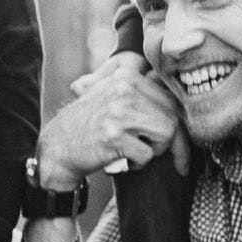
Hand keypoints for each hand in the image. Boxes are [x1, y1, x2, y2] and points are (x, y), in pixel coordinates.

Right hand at [72, 52, 190, 176]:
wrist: (57, 148)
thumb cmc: (89, 126)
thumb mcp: (111, 97)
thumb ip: (142, 92)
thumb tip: (183, 102)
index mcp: (126, 77)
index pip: (170, 97)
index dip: (182, 122)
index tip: (184, 140)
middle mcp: (123, 90)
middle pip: (173, 116)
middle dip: (177, 143)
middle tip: (178, 161)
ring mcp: (118, 112)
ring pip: (165, 133)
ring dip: (155, 151)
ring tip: (136, 153)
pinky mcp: (114, 136)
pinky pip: (147, 154)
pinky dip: (138, 164)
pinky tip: (122, 161)